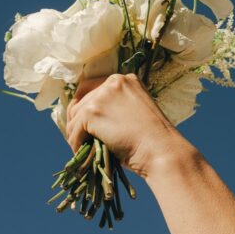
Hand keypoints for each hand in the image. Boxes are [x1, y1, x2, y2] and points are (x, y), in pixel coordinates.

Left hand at [65, 73, 188, 177]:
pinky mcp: (92, 112)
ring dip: (76, 134)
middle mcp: (113, 82)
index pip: (93, 88)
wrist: (160, 149)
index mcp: (126, 79)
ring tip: (83, 148)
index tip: (86, 123)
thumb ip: (115, 106)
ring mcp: (101, 96)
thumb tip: (86, 118)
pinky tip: (84, 153)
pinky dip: (75, 144)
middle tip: (82, 139)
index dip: (87, 106)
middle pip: (81, 101)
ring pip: (75, 116)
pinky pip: (74, 130)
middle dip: (79, 121)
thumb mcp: (135, 112)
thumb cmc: (152, 139)